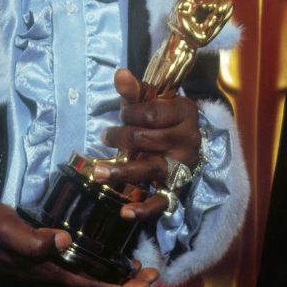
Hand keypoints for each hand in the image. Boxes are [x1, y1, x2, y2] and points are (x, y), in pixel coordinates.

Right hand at [0, 201, 156, 286]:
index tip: (149, 278)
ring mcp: (44, 275)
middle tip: (152, 274)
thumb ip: (35, 239)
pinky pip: (75, 278)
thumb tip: (65, 240)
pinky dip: (94, 274)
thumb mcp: (8, 228)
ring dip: (113, 282)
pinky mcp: (39, 266)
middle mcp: (51, 279)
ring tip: (134, 269)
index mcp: (49, 272)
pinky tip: (101, 262)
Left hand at [96, 69, 200, 220]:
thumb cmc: (164, 117)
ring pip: (148, 168)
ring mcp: (182, 167)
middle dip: (120, 137)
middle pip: (144, 139)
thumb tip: (119, 74)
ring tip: (98, 172)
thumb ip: (135, 91)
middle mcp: (187, 140)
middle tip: (107, 136)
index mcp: (185, 113)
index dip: (129, 113)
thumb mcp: (152, 101)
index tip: (123, 114)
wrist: (187, 139)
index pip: (149, 114)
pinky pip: (161, 201)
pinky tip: (125, 212)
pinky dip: (143, 209)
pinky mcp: (176, 188)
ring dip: (121, 170)